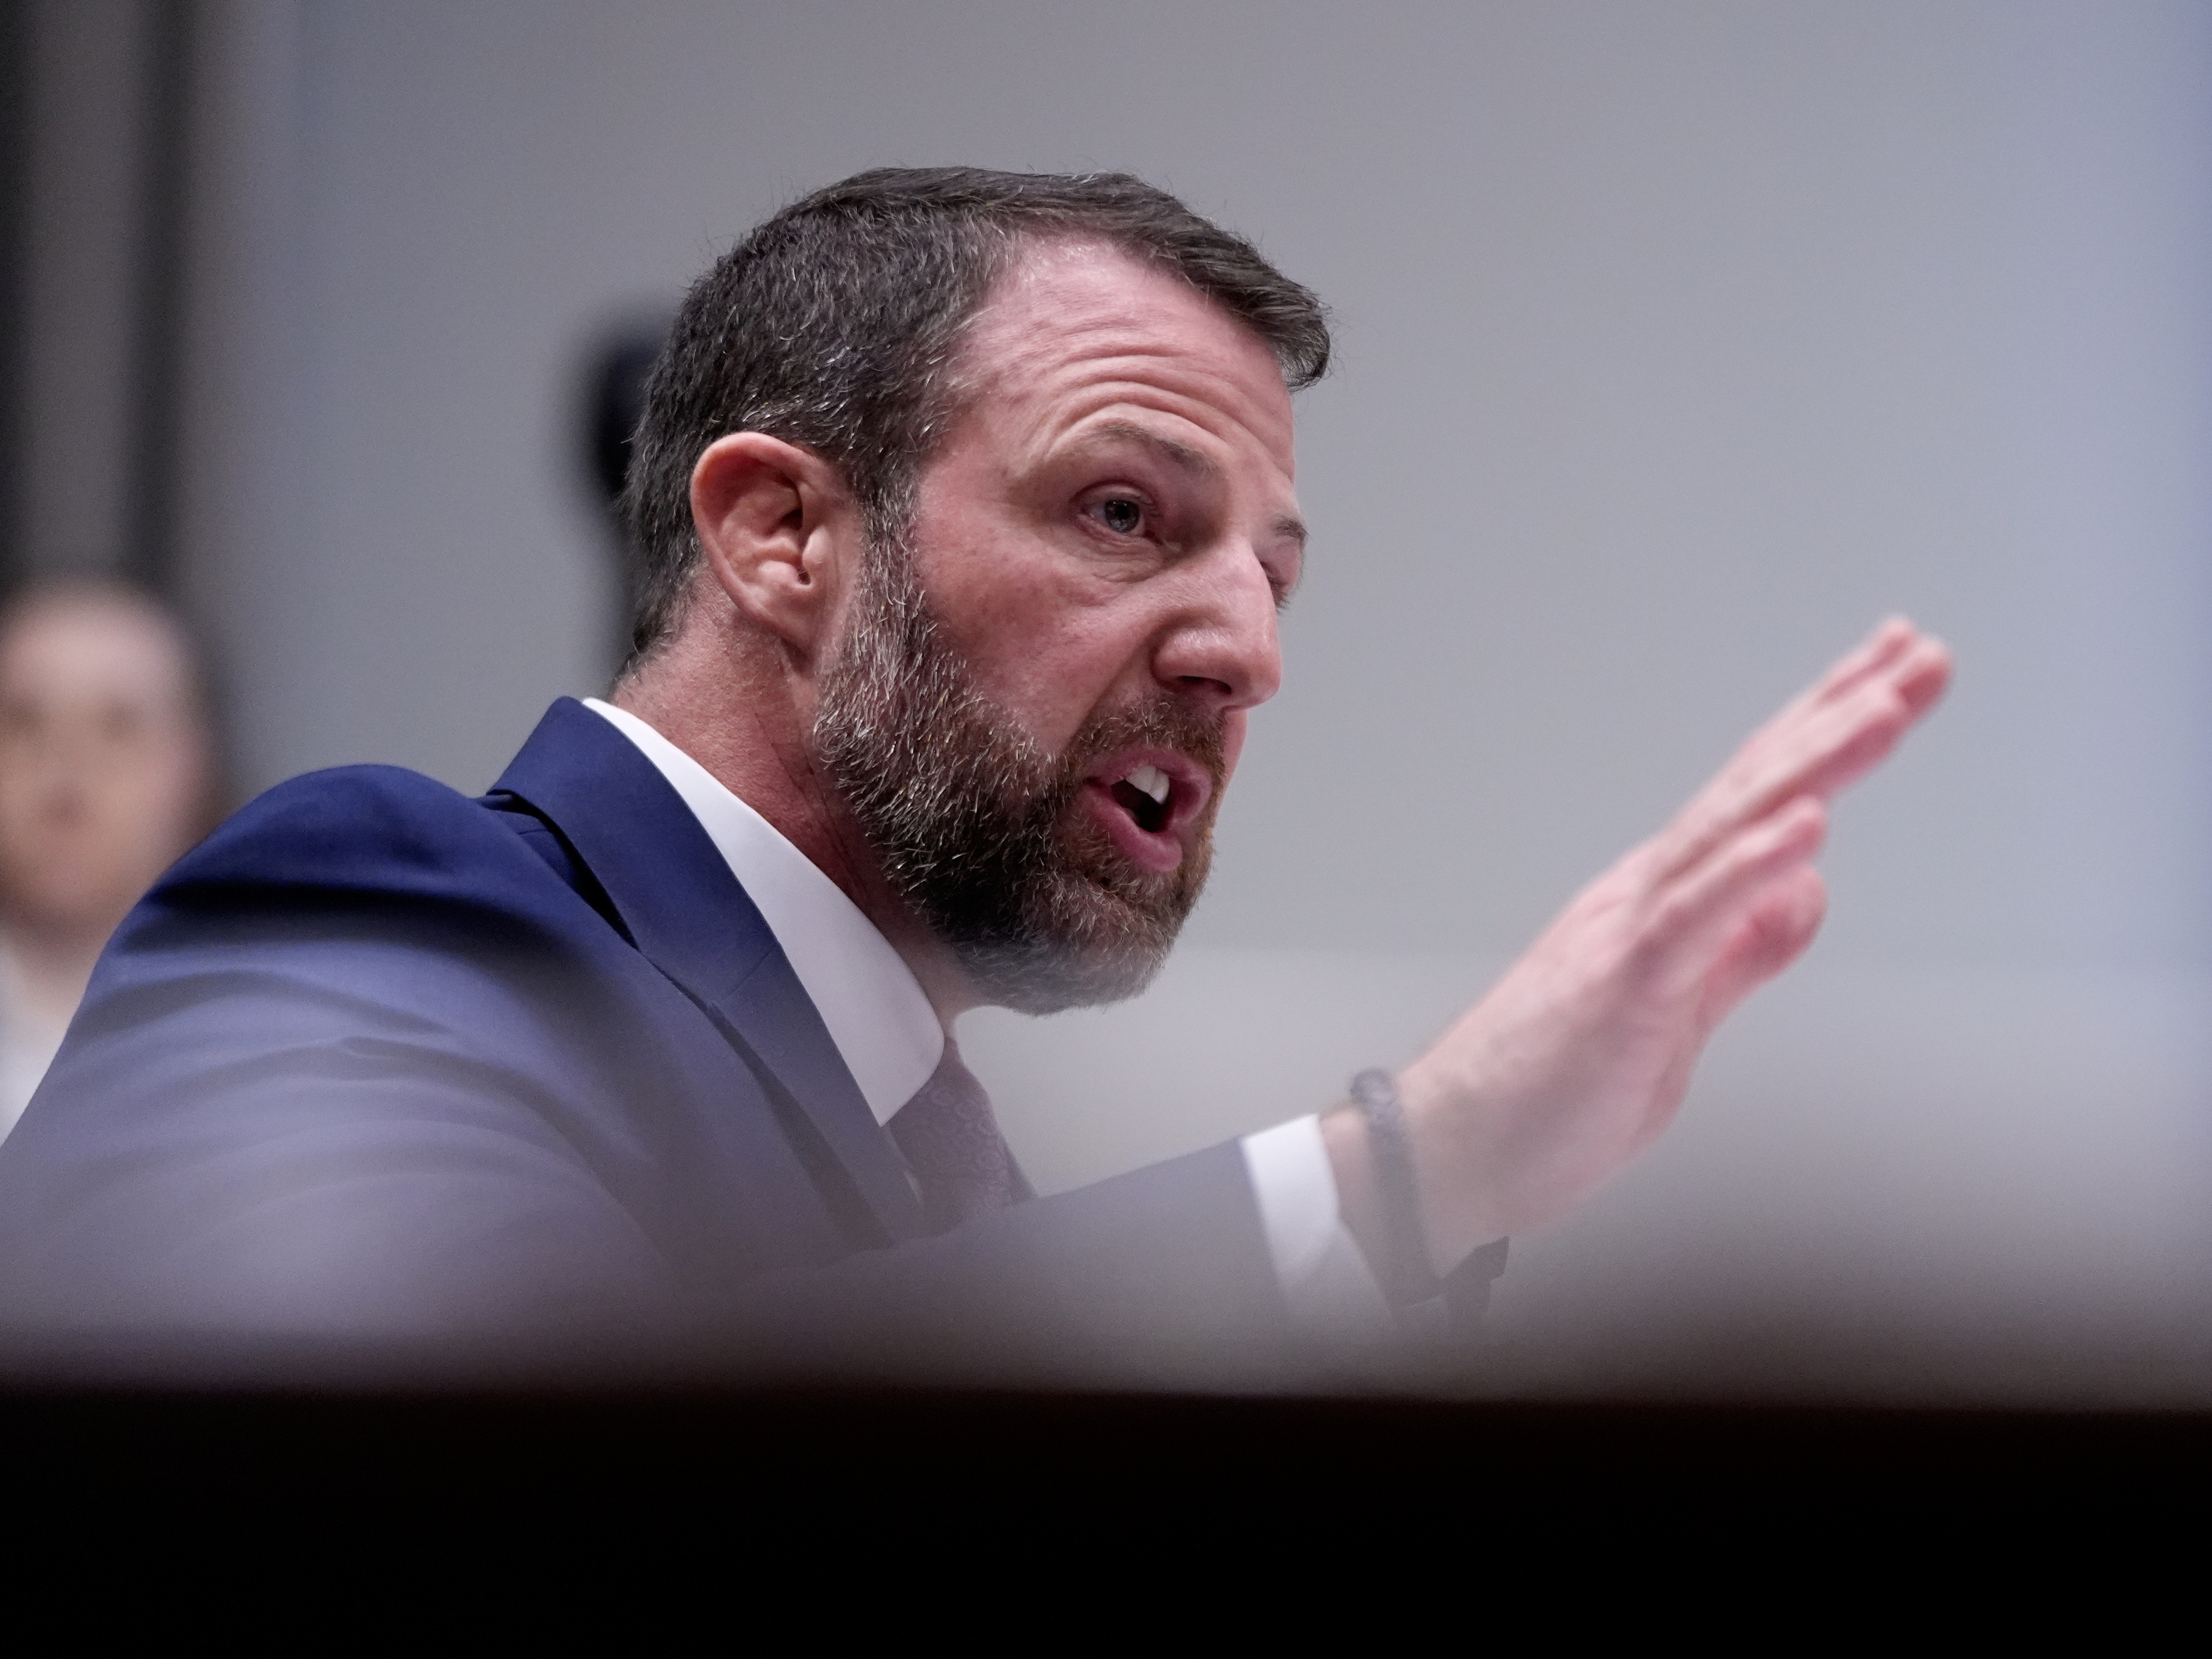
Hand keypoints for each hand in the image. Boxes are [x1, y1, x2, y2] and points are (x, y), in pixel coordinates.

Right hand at [1324, 618, 1952, 1276]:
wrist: (1451, 1151)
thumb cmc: (1546, 1094)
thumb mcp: (1681, 1021)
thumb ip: (1743, 952)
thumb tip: (1808, 890)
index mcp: (1665, 901)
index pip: (1761, 798)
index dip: (1826, 730)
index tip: (1891, 675)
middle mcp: (1647, 893)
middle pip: (1758, 787)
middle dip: (1844, 716)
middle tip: (1921, 654)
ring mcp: (1631, 931)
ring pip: (1731, 829)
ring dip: (1814, 765)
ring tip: (1885, 708)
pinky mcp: (1622, 986)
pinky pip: (1693, 917)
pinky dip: (1750, 868)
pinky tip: (1807, 828)